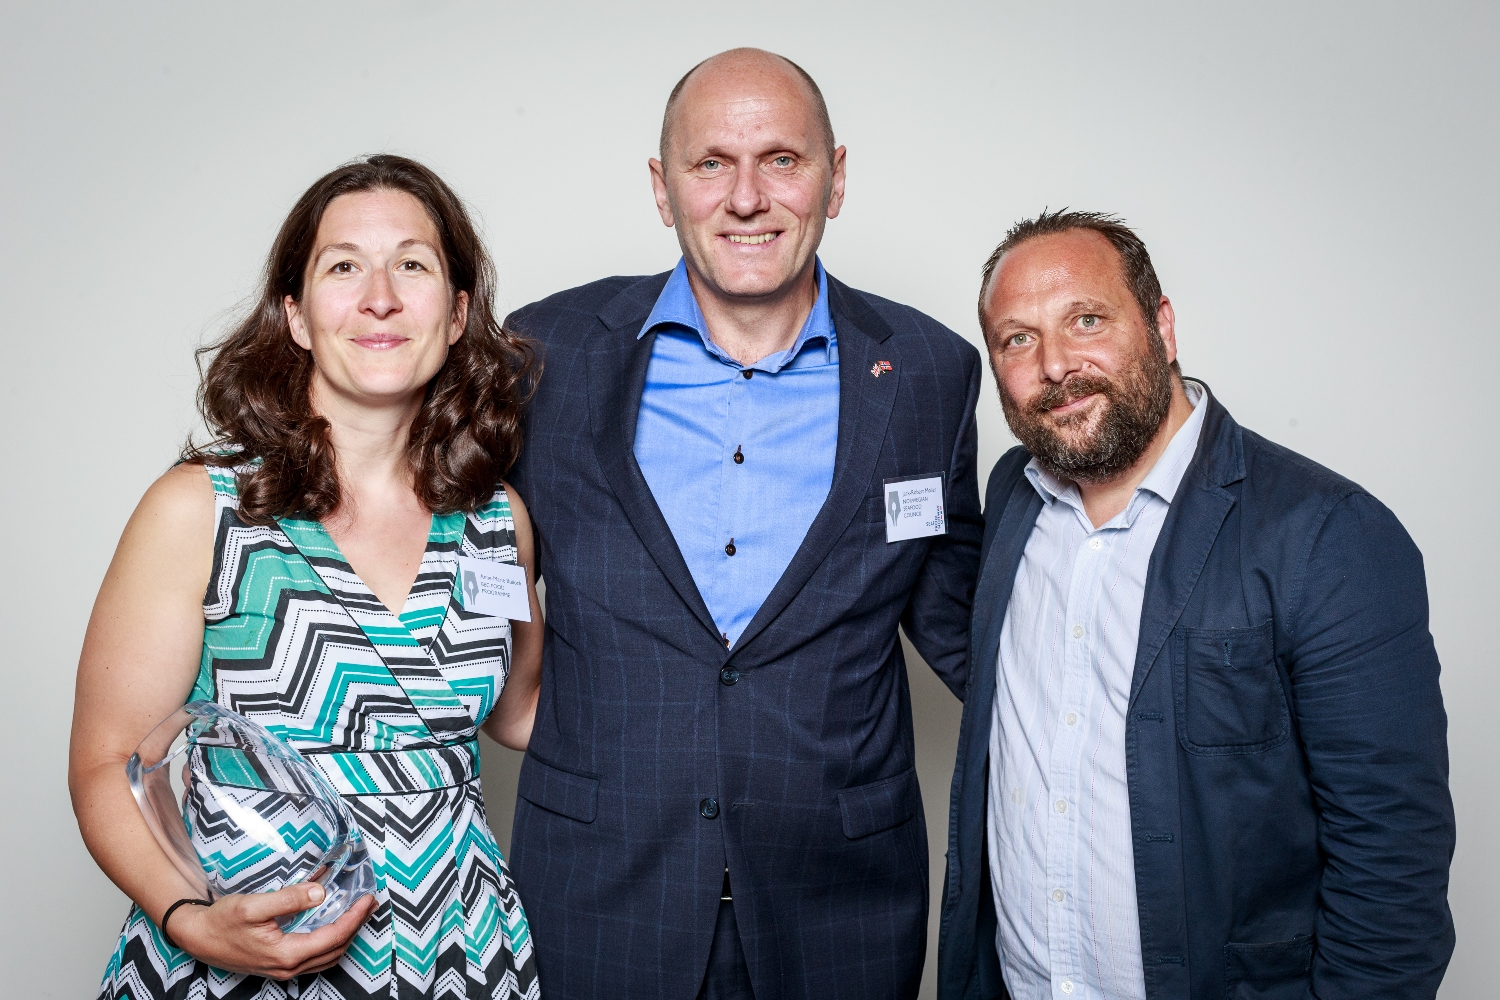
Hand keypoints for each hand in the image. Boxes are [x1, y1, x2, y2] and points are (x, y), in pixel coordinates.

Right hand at [167, 883, 376, 979]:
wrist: (196, 937)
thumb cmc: (221, 921)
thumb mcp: (253, 905)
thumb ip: (289, 899)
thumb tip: (321, 892)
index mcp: (286, 954)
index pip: (334, 936)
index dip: (355, 917)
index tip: (368, 898)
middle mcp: (288, 967)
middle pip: (336, 948)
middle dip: (356, 926)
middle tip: (370, 904)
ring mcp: (283, 969)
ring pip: (327, 957)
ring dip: (346, 935)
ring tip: (357, 913)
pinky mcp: (278, 965)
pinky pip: (315, 958)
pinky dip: (330, 941)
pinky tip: (332, 924)